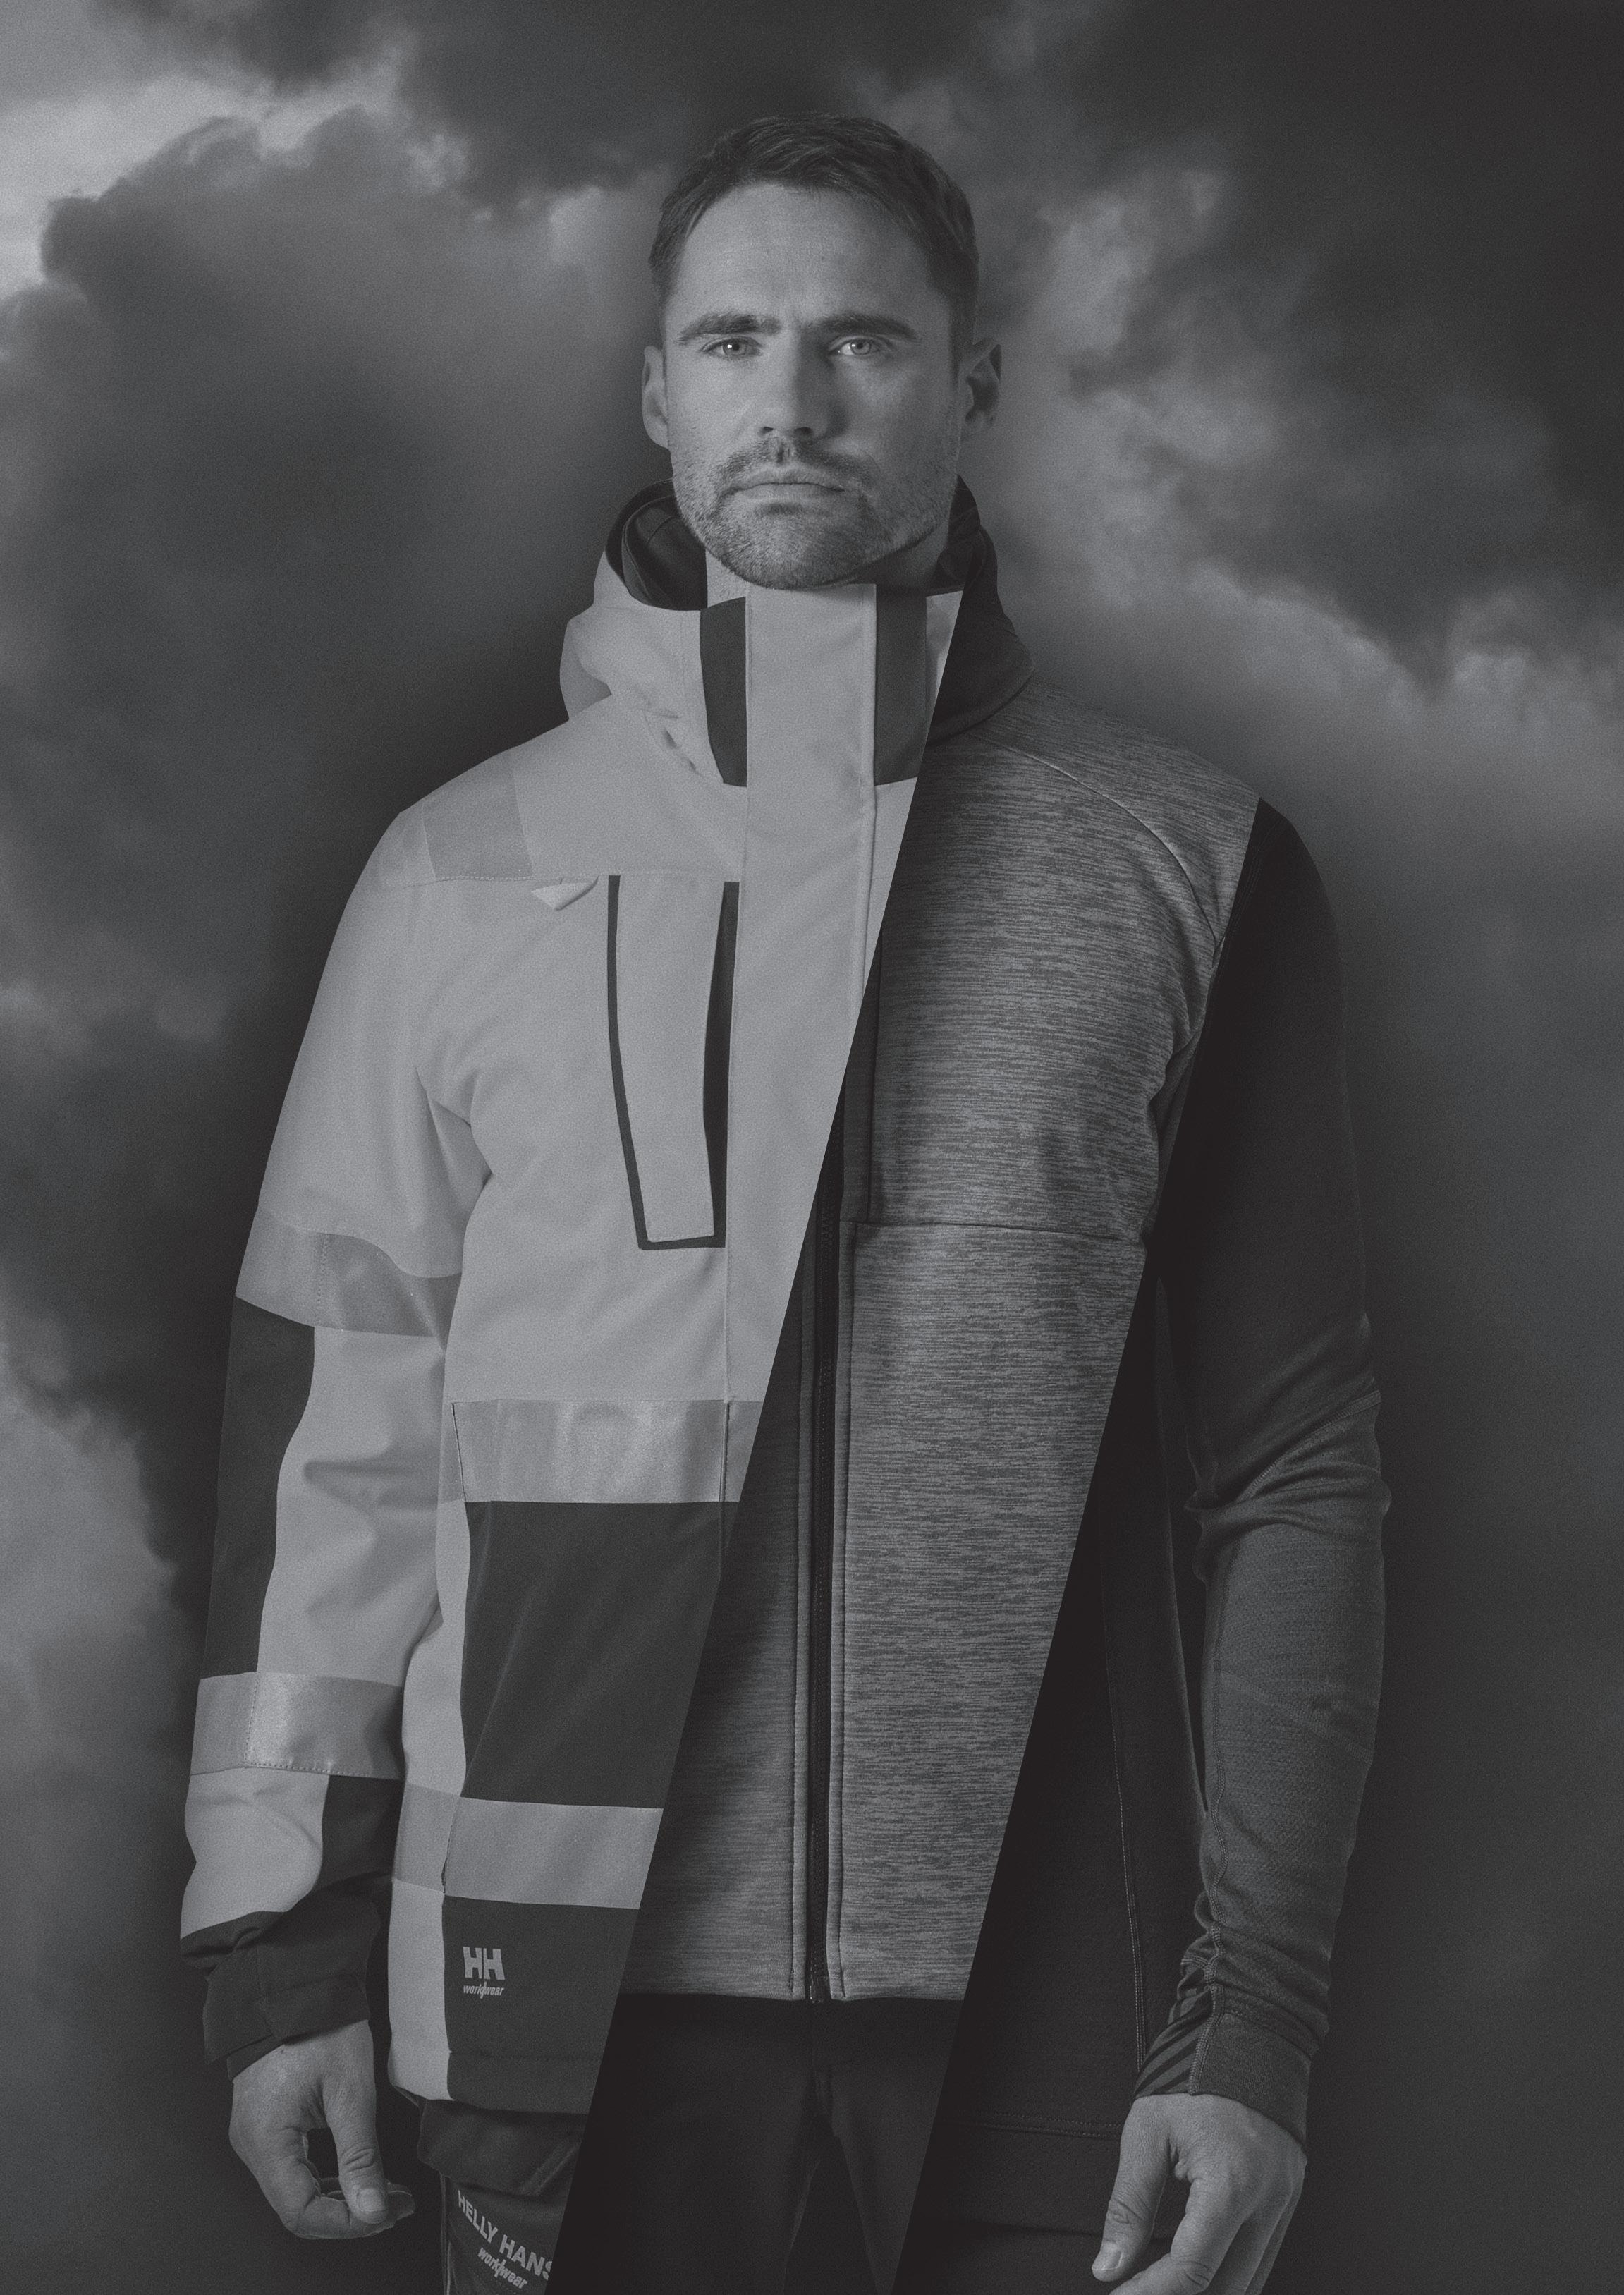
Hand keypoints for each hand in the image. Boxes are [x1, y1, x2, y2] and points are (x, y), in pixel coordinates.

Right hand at [229, 2019, 414, 2238]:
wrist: (294, 1985)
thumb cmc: (318, 2027)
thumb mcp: (350, 2091)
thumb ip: (360, 2156)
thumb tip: (373, 2211)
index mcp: (265, 2140)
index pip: (301, 2212)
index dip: (345, 2223)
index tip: (385, 2215)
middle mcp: (252, 2145)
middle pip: (297, 2208)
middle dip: (351, 2214)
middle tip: (397, 2205)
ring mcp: (256, 2136)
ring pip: (297, 2191)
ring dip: (343, 2198)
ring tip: (389, 2193)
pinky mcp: (266, 2125)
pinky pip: (295, 2169)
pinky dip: (329, 2178)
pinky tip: (360, 2174)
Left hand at [1092, 2094, 1304, 2293]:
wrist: (1251, 2028)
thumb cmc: (1194, 2074)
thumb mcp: (1147, 2131)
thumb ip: (1129, 2205)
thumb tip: (1109, 2267)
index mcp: (1232, 2183)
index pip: (1192, 2268)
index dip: (1152, 2293)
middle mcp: (1269, 2200)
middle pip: (1227, 2286)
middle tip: (1138, 2293)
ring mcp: (1286, 2199)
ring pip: (1252, 2279)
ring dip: (1210, 2290)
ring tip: (1163, 2284)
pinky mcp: (1290, 2194)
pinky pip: (1264, 2254)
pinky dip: (1232, 2271)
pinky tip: (1199, 2268)